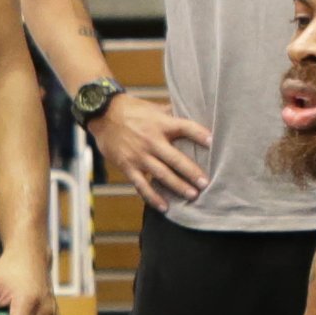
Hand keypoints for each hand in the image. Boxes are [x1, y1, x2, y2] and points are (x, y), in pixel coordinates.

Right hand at [89, 92, 212, 206]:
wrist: (103, 114)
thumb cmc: (132, 110)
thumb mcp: (153, 108)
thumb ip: (171, 113)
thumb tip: (193, 110)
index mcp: (160, 124)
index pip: (184, 127)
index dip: (199, 134)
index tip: (212, 141)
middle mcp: (151, 140)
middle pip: (175, 158)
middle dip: (191, 172)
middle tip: (205, 183)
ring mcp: (139, 155)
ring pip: (162, 174)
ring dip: (178, 186)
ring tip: (192, 195)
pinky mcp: (127, 166)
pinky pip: (142, 184)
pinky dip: (153, 197)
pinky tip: (165, 206)